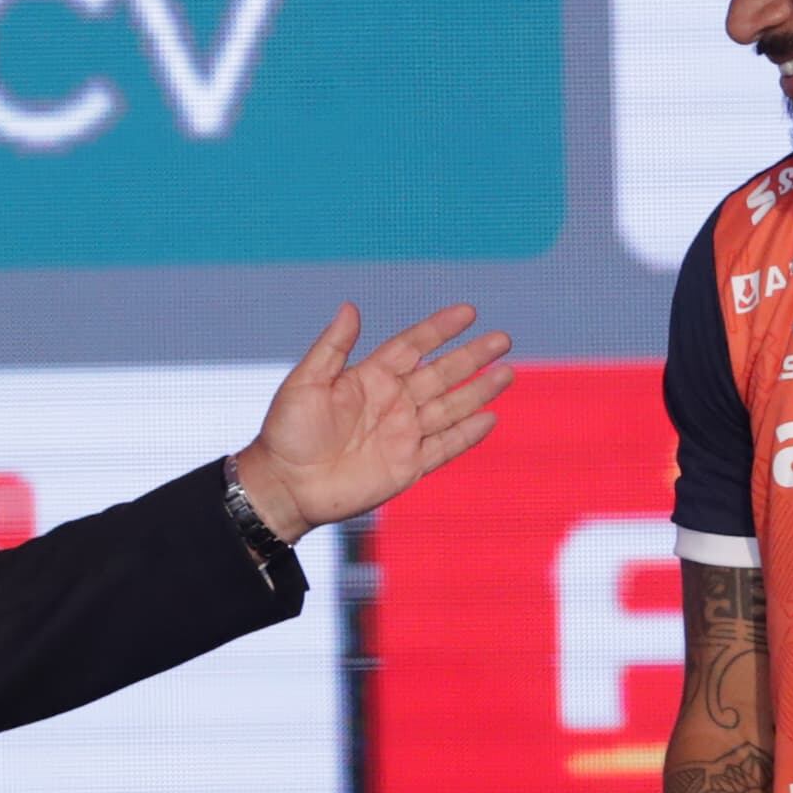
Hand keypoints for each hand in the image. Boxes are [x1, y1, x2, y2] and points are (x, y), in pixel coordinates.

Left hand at [228, 303, 512, 538]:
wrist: (285, 485)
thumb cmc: (287, 432)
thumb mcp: (305, 382)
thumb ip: (332, 347)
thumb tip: (350, 306)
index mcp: (370, 378)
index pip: (413, 346)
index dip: (440, 329)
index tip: (468, 312)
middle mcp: (393, 402)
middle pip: (442, 373)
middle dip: (472, 356)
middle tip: (502, 338)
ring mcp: (403, 434)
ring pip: (451, 407)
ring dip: (479, 391)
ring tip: (508, 372)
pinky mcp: (407, 466)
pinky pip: (445, 447)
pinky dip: (468, 434)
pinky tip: (490, 418)